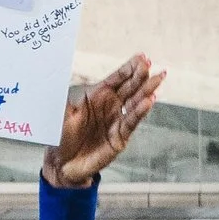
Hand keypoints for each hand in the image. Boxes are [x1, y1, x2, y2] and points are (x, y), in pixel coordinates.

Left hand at [45, 53, 164, 188]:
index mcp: (97, 95)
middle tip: (150, 65)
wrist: (62, 162)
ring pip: (135, 102)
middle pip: (129, 87)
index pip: (116, 78)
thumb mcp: (64, 111)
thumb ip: (74, 94)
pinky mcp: (120, 137)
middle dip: (140, 76)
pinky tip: (148, 101)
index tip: (142, 57)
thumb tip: (73, 76)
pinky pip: (131, 122)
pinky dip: (140, 112)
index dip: (129, 68)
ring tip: (156, 80)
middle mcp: (110, 105)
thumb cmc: (61, 135)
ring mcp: (116, 120)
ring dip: (146, 90)